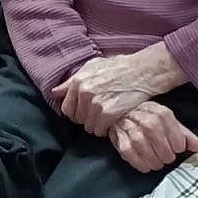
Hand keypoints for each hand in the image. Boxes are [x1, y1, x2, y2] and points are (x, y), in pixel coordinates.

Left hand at [53, 45, 185, 135]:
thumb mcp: (92, 67)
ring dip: (97, 125)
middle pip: (78, 119)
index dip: (76, 113)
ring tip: (107, 117)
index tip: (85, 112)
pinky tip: (112, 121)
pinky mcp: (108, 114)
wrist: (142, 71)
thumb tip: (55, 92)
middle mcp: (84, 93)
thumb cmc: (119, 67)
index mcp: (78, 82)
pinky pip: (100, 130)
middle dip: (87, 119)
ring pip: (88, 127)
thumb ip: (71, 81)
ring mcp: (96, 104)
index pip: (67, 109)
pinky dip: (105, 129)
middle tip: (99, 114)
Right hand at [108, 101, 197, 172]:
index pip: (178, 140)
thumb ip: (184, 134)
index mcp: (162, 114)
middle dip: (167, 156)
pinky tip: (146, 164)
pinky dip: (141, 164)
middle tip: (167, 157)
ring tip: (157, 162)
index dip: (179, 147)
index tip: (177, 148)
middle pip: (164, 149)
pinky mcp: (121, 142)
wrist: (123, 112)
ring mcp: (133, 132)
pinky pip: (133, 158)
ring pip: (149, 155)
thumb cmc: (148, 117)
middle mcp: (147, 122)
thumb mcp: (168, 121)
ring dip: (155, 162)